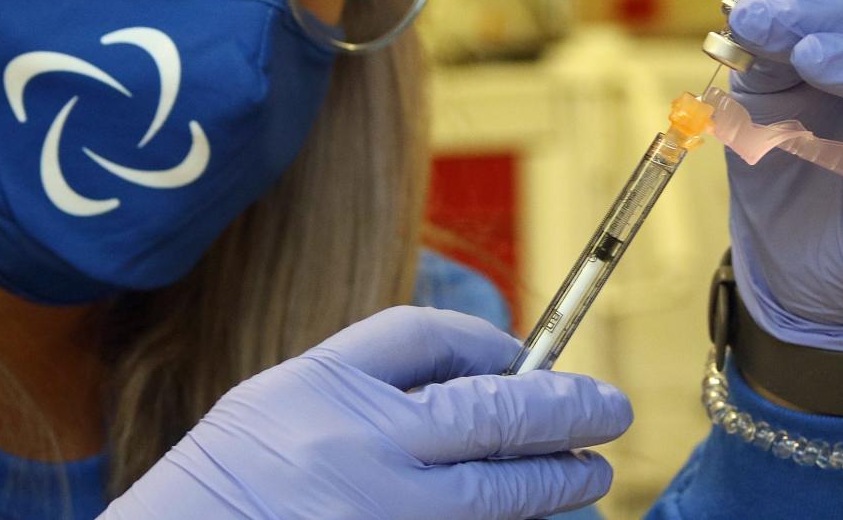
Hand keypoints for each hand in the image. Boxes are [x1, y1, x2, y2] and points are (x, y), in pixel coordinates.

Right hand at [103, 306, 631, 518]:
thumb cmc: (232, 474)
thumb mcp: (290, 396)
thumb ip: (381, 376)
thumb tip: (490, 366)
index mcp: (326, 395)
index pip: (429, 343)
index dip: (497, 349)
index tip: (533, 360)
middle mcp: (359, 457)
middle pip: (488, 421)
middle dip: (564, 414)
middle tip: (609, 410)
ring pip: (496, 498)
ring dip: (550, 484)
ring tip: (586, 474)